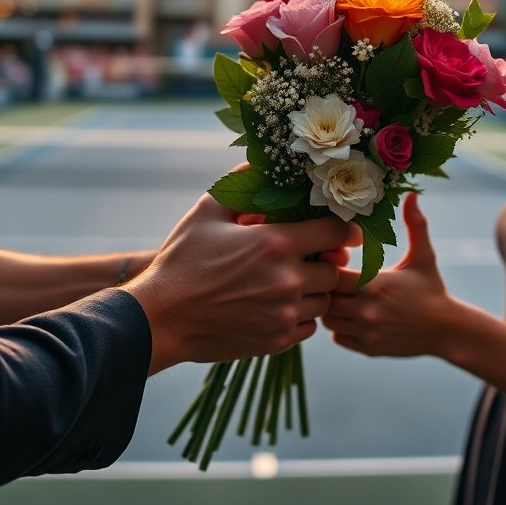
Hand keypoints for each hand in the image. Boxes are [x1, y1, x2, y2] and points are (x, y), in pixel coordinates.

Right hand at [126, 190, 361, 374]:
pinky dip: (299, 317)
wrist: (160, 317)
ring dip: (312, 291)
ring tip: (287, 283)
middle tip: (304, 258)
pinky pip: (308, 327)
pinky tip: (277, 306)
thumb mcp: (207, 212)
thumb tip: (261, 163)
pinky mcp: (276, 341)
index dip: (345, 228)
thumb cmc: (182, 261)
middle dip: (323, 262)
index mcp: (276, 243)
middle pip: (334, 270)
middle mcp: (287, 280)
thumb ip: (240, 184)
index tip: (343, 229)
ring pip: (323, 300)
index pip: (337, 231)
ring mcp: (284, 314)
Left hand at [322, 194, 454, 358]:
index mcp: (376, 286)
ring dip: (330, 308)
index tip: (340, 263)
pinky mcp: (369, 349)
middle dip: (327, 287)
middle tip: (336, 279)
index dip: (331, 268)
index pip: (334, 276)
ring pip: (328, 320)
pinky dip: (340, 328)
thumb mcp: (424, 256)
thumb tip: (412, 195)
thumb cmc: (432, 289)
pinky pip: (338, 338)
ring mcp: (367, 333)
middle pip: (326, 298)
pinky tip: (351, 316)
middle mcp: (368, 312)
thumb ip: (416, 225)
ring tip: (342, 297)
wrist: (447, 330)